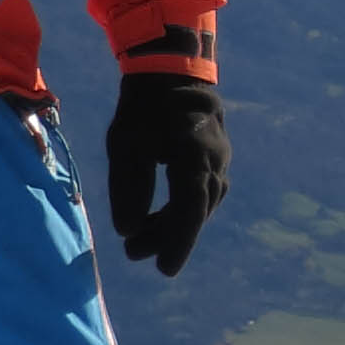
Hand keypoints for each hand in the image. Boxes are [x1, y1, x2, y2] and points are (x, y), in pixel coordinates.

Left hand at [105, 72, 228, 276]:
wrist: (170, 74)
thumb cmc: (143, 109)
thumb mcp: (126, 146)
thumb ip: (129, 188)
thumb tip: (128, 231)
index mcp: (195, 158)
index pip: (189, 210)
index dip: (177, 242)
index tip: (165, 270)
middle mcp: (215, 162)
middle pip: (194, 212)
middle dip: (167, 238)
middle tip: (134, 255)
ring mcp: (219, 160)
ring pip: (199, 204)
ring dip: (172, 225)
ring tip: (139, 242)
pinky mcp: (213, 157)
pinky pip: (201, 192)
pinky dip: (180, 209)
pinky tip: (158, 219)